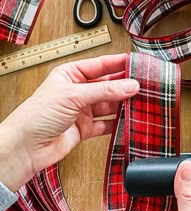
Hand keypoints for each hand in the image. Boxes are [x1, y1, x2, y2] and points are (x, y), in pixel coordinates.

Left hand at [0, 54, 138, 191]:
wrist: (25, 147)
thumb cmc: (37, 116)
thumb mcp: (73, 96)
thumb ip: (104, 91)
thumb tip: (129, 85)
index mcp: (70, 74)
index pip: (100, 65)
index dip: (119, 63)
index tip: (138, 63)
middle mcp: (77, 90)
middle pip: (107, 85)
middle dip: (124, 85)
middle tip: (145, 84)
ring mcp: (81, 110)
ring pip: (108, 104)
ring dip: (123, 104)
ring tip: (141, 102)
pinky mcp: (84, 129)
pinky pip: (105, 124)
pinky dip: (117, 123)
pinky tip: (128, 120)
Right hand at [143, 161, 190, 210]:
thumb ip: (189, 200)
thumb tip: (188, 170)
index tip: (184, 163)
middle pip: (188, 196)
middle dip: (177, 184)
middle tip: (167, 169)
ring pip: (173, 203)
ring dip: (165, 194)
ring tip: (157, 181)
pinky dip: (154, 207)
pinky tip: (149, 199)